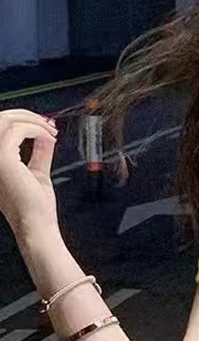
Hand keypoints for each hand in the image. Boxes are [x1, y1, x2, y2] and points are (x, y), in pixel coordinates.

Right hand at [0, 108, 59, 238]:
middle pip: (0, 118)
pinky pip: (18, 130)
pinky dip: (37, 129)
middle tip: (49, 124)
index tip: (44, 124)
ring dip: (33, 121)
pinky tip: (50, 138)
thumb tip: (45, 134)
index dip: (20, 120)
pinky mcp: (3, 158)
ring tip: (52, 131)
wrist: (36, 224)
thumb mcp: (36, 171)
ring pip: (7, 120)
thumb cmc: (35, 205)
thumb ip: (38, 152)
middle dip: (27, 116)